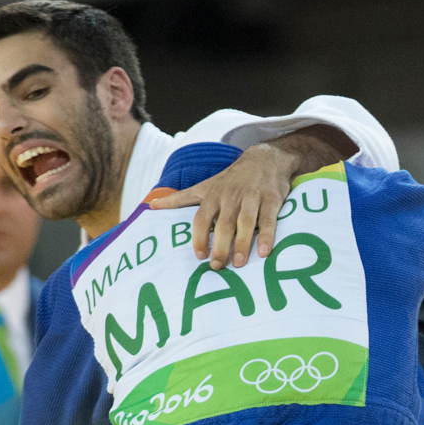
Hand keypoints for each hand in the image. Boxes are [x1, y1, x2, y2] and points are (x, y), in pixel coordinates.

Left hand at [149, 125, 356, 270]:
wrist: (266, 158)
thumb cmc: (231, 179)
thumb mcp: (205, 186)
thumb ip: (180, 199)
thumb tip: (152, 206)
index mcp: (213, 195)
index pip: (202, 217)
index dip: (199, 236)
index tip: (199, 255)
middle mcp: (231, 196)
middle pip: (224, 224)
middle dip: (220, 245)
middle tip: (217, 266)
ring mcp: (252, 197)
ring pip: (246, 222)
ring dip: (243, 244)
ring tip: (240, 264)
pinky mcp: (272, 199)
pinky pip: (268, 220)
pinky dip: (266, 236)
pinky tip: (264, 252)